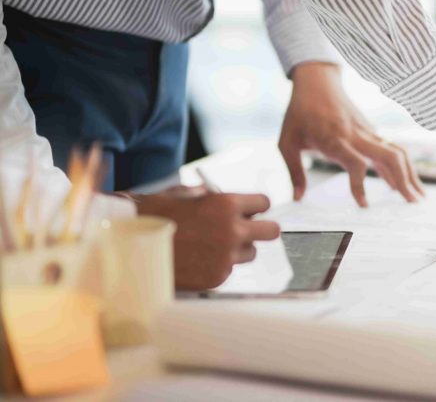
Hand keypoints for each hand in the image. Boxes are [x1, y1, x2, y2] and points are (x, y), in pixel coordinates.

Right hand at [135, 190, 280, 289]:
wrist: (124, 250)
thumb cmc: (148, 217)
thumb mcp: (179, 195)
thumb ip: (205, 195)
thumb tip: (217, 195)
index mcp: (225, 204)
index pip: (263, 203)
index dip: (255, 205)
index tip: (248, 209)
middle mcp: (232, 231)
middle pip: (271, 231)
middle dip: (260, 228)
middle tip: (246, 228)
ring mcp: (226, 258)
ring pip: (251, 252)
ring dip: (238, 248)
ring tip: (211, 245)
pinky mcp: (216, 279)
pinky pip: (229, 269)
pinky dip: (218, 265)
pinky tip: (196, 260)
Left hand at [279, 62, 424, 206]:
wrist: (316, 82)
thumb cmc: (299, 113)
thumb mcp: (287, 142)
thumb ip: (294, 171)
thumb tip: (298, 198)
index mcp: (335, 139)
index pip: (355, 163)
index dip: (360, 185)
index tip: (363, 205)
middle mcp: (357, 135)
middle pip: (389, 156)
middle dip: (404, 180)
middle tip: (413, 203)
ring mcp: (368, 132)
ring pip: (397, 152)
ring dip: (410, 174)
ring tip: (419, 197)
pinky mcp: (372, 131)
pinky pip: (392, 150)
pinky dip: (402, 167)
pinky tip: (404, 185)